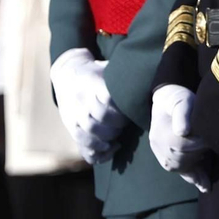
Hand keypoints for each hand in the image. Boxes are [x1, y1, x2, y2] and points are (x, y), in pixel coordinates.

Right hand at [50, 48, 129, 164]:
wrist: (67, 73)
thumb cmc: (96, 71)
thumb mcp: (108, 68)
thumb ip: (125, 76)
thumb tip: (151, 77)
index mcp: (94, 83)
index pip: (108, 99)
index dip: (122, 109)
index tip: (131, 110)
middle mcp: (82, 99)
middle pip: (100, 118)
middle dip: (117, 125)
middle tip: (126, 124)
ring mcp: (74, 114)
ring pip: (90, 133)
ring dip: (108, 139)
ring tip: (117, 137)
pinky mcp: (71, 125)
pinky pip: (81, 143)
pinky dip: (96, 150)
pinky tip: (109, 148)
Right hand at [149, 84, 209, 192]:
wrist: (166, 100)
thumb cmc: (177, 98)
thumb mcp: (181, 100)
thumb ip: (182, 113)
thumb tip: (182, 131)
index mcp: (161, 132)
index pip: (182, 146)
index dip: (200, 144)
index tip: (212, 139)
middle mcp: (158, 146)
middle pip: (182, 160)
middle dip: (200, 158)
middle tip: (215, 150)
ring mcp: (161, 154)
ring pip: (181, 169)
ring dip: (197, 173)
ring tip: (211, 174)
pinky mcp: (167, 158)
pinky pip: (180, 172)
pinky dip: (193, 179)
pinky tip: (205, 187)